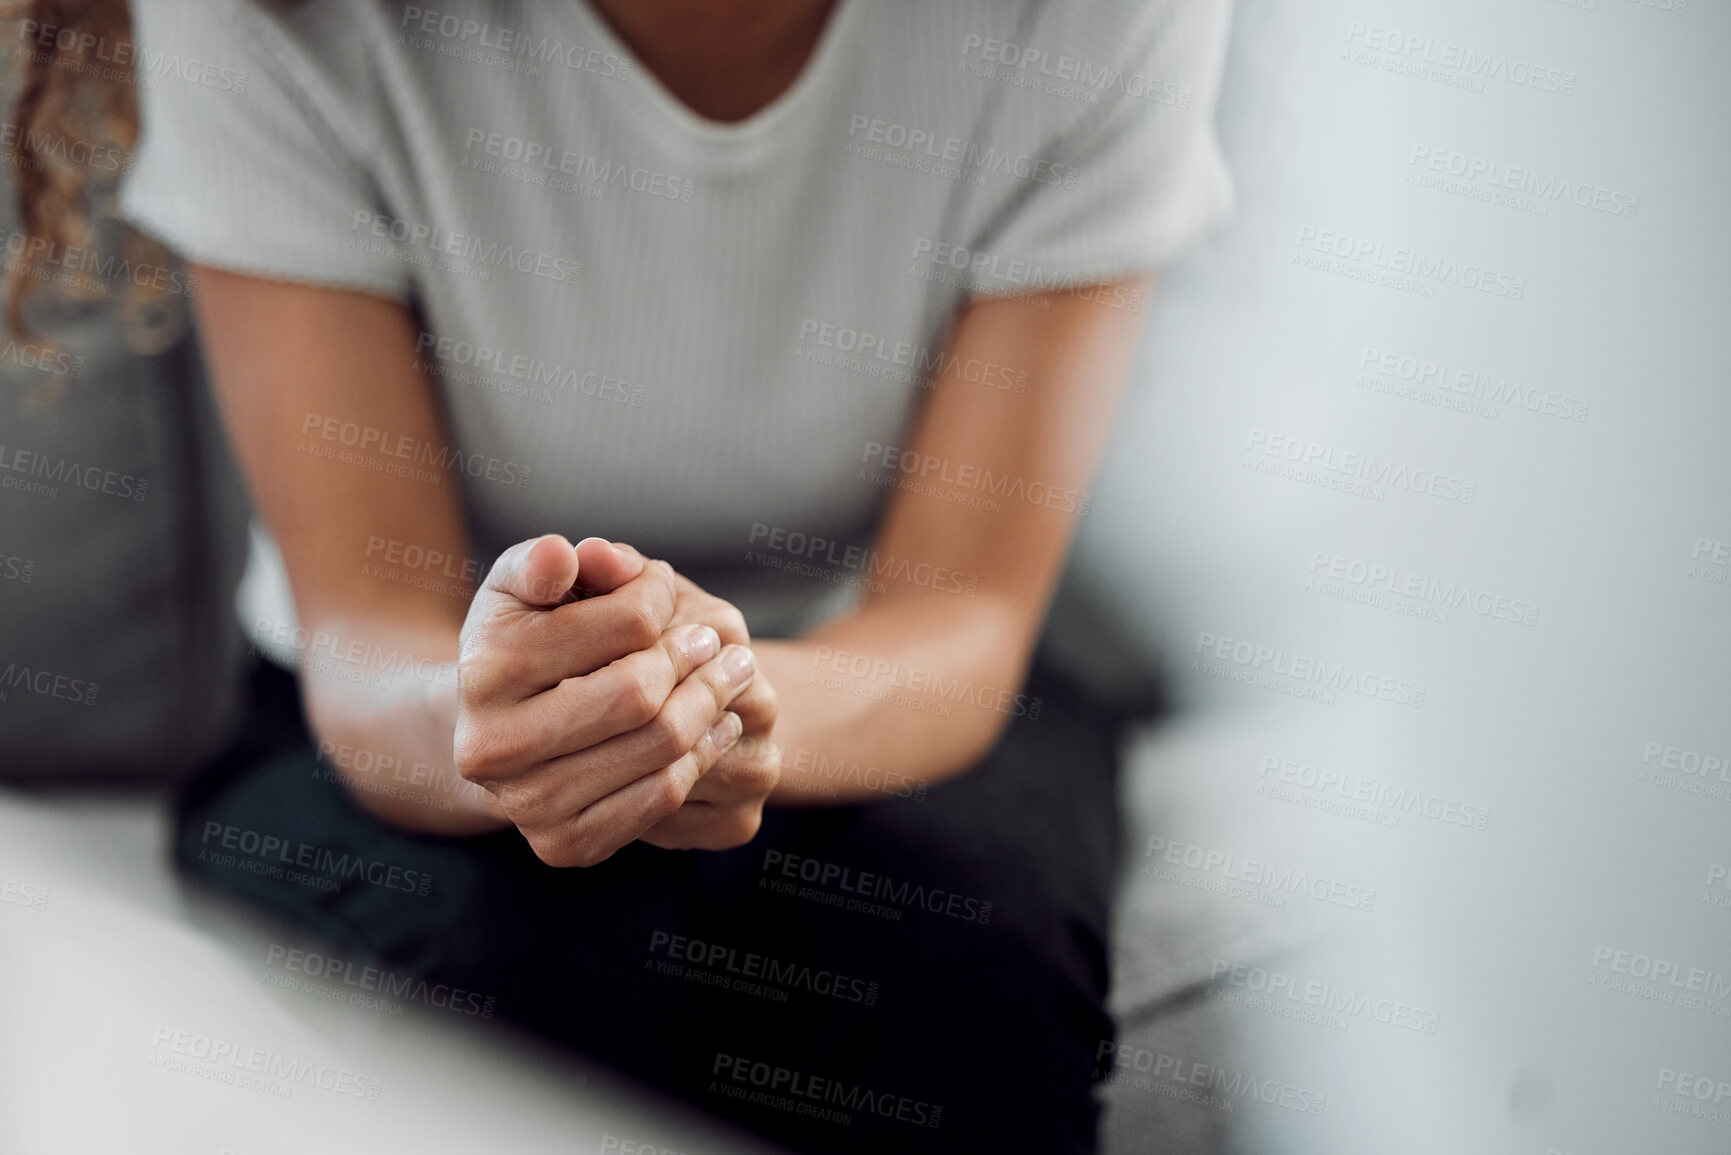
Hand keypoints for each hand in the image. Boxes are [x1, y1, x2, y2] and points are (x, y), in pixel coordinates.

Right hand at [453, 535, 758, 866]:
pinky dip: (702, 756)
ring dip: (713, 705)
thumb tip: (570, 554)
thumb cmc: (524, 639)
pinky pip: (660, 799)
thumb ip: (549, 560)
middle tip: (719, 642)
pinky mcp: (562, 845)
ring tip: (732, 675)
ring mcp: (526, 805)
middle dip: (696, 659)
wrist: (497, 731)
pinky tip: (718, 726)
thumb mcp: (526, 585)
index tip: (667, 586)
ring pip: (659, 748)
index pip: (624, 623)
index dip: (659, 595)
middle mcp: (492, 747)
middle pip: (641, 693)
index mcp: (484, 668)